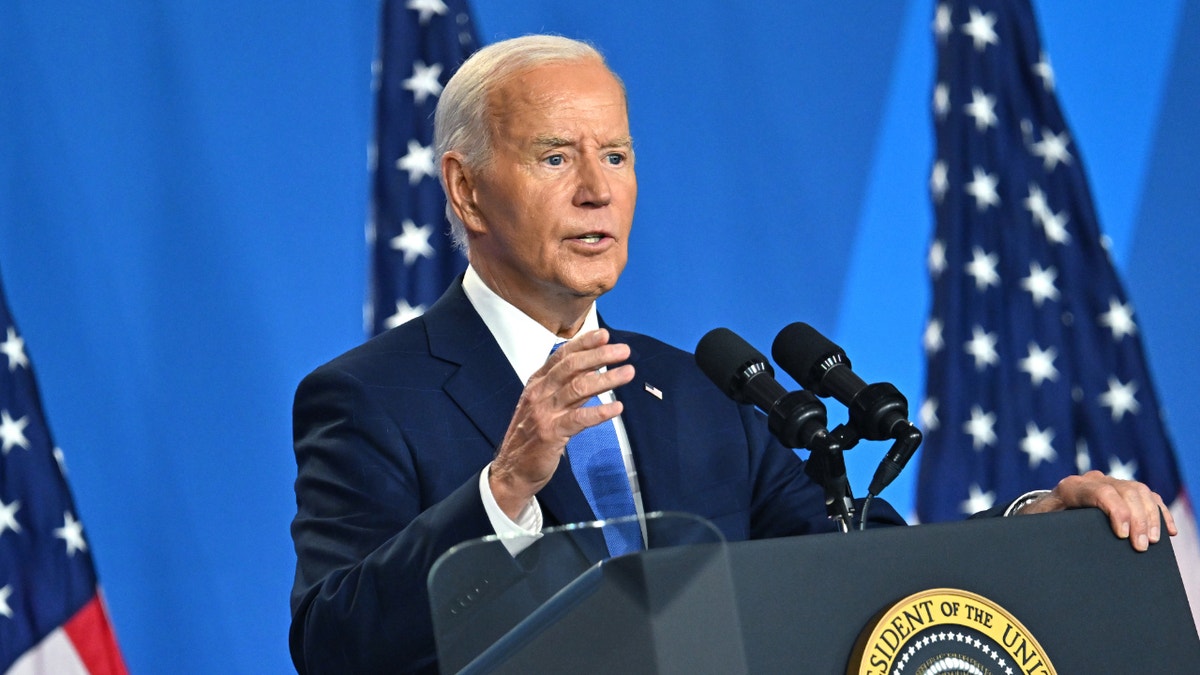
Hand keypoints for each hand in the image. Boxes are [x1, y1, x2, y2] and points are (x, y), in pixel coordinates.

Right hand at [489, 329, 634, 517]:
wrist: (512, 470)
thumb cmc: (531, 437)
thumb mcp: (542, 405)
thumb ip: (563, 387)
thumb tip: (590, 368)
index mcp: (537, 384)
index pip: (561, 356)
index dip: (583, 343)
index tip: (604, 334)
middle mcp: (539, 394)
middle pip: (572, 367)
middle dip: (599, 355)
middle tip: (623, 350)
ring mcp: (544, 413)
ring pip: (578, 388)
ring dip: (606, 379)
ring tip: (628, 372)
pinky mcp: (551, 434)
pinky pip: (579, 419)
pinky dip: (600, 412)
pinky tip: (617, 407)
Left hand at [1019, 470, 1177, 550]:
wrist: (1044, 512)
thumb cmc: (1041, 523)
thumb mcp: (1040, 526)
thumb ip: (1047, 530)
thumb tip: (1059, 547)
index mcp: (1070, 488)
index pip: (1100, 492)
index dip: (1117, 511)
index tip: (1123, 535)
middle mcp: (1091, 480)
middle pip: (1124, 491)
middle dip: (1137, 519)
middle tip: (1142, 547)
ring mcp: (1108, 483)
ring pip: (1139, 491)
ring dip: (1150, 516)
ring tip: (1153, 542)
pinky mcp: (1121, 490)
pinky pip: (1147, 496)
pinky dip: (1159, 512)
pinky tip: (1167, 531)